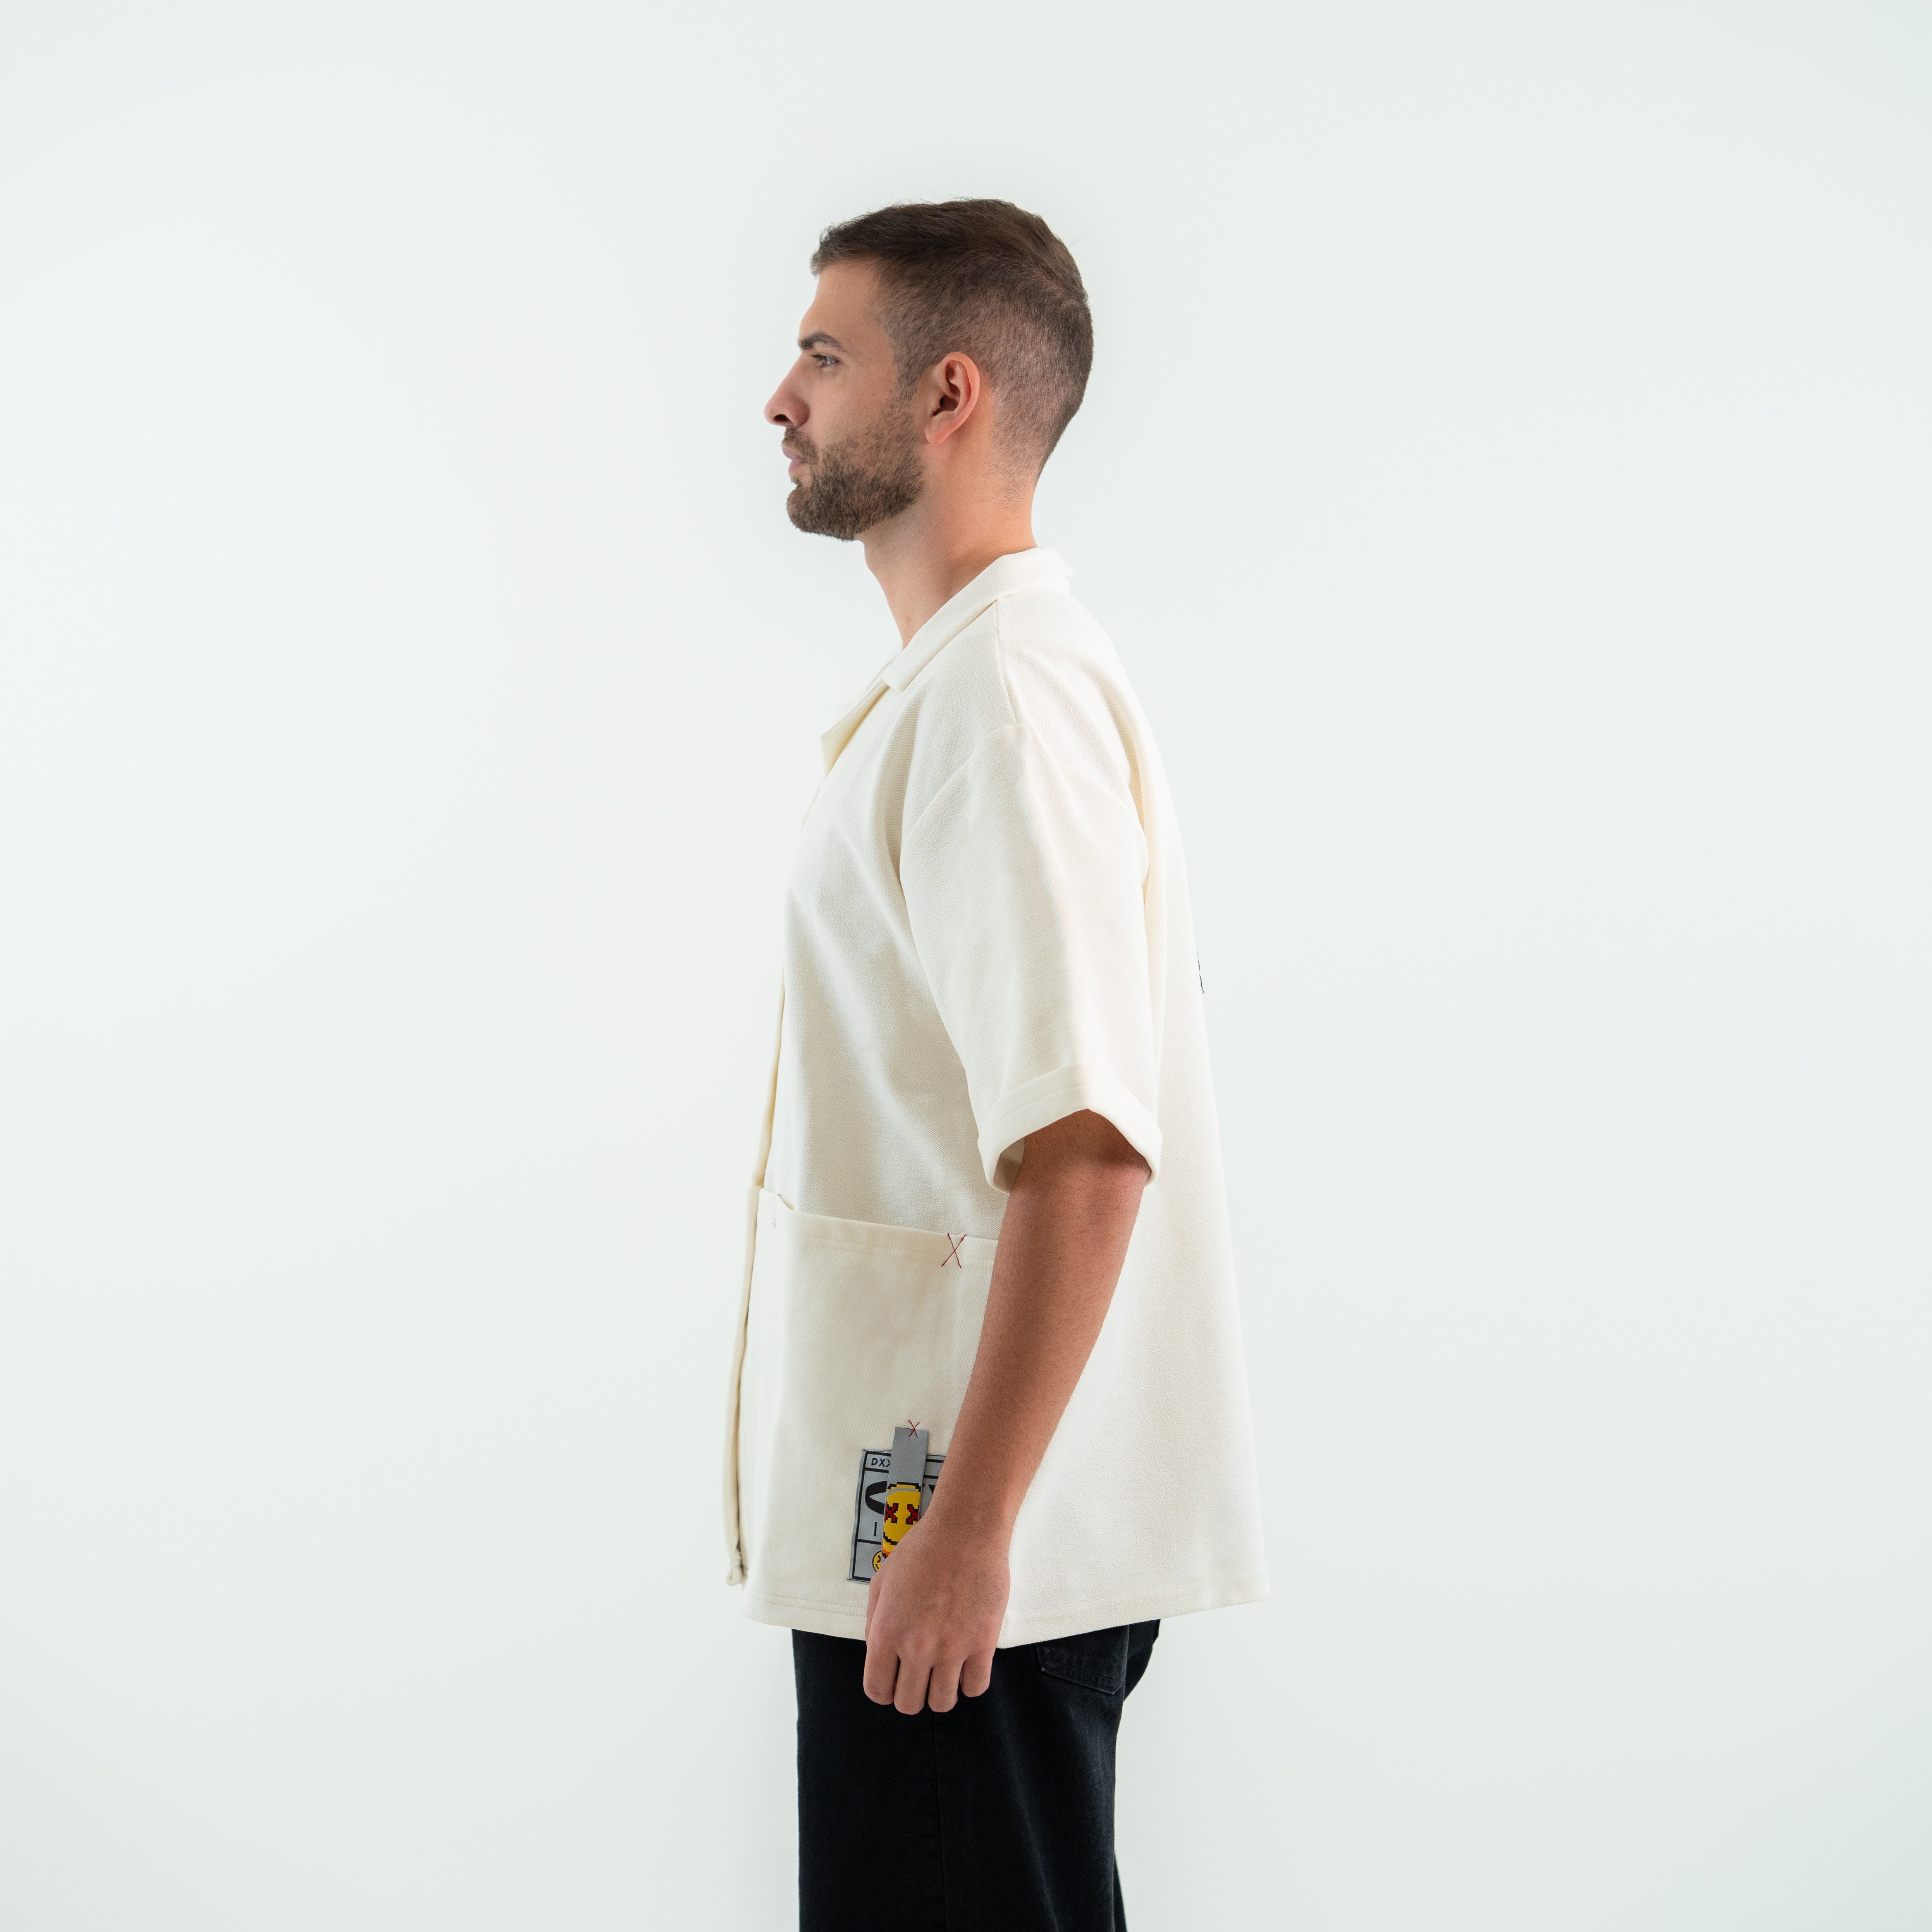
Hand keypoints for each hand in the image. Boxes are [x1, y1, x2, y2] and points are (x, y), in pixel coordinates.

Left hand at [861, 1506, 1009, 1713]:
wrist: (965, 1529)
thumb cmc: (922, 1549)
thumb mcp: (882, 1582)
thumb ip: (875, 1623)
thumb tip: (880, 1656)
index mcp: (886, 1632)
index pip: (877, 1691)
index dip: (884, 1690)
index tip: (893, 1682)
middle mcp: (916, 1647)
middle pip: (909, 1704)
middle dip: (911, 1693)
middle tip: (919, 1675)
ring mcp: (952, 1648)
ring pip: (942, 1703)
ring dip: (940, 1692)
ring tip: (944, 1671)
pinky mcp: (983, 1643)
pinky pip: (975, 1688)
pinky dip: (969, 1682)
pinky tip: (966, 1663)